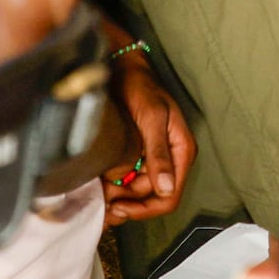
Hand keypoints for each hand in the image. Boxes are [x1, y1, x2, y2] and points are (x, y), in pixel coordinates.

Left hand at [105, 48, 192, 224]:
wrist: (123, 69)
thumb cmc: (141, 86)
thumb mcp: (151, 117)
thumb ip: (159, 152)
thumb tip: (166, 188)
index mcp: (181, 151)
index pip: (170, 195)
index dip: (147, 209)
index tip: (121, 209)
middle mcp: (170, 158)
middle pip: (152, 197)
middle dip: (129, 204)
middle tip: (103, 207)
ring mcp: (154, 157)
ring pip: (139, 191)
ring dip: (120, 197)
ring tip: (98, 196)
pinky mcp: (140, 154)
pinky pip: (130, 179)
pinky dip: (116, 186)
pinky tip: (100, 185)